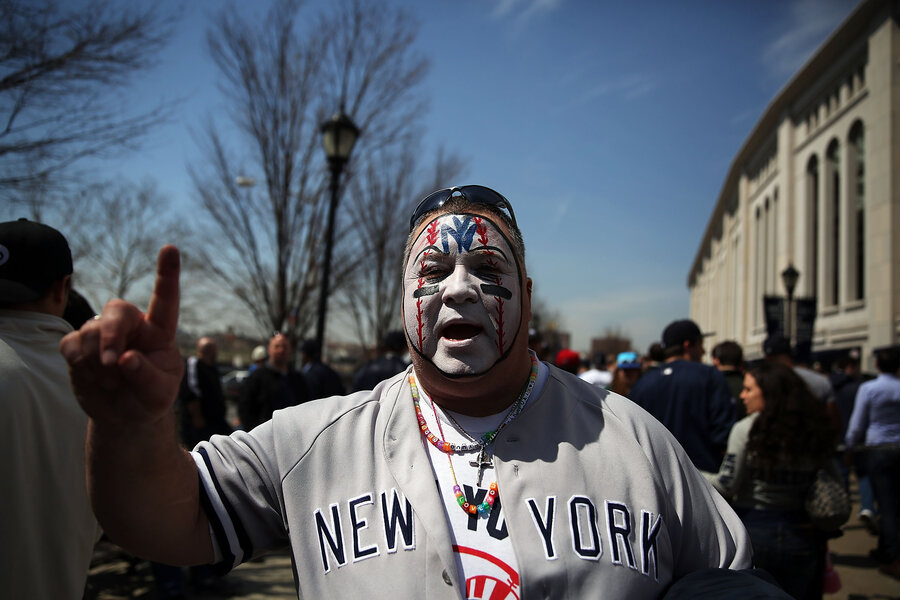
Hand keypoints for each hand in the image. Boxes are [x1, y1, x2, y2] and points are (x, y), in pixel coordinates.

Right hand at [61, 245, 183, 426]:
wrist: (124, 415)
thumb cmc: (150, 399)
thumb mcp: (159, 394)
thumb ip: (146, 376)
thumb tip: (125, 358)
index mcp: (160, 331)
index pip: (165, 300)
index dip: (167, 274)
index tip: (170, 248)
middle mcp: (132, 325)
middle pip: (116, 310)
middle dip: (110, 335)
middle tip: (112, 362)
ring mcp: (102, 332)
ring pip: (91, 332)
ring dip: (99, 364)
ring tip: (113, 383)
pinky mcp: (77, 343)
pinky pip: (71, 345)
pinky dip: (81, 366)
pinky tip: (95, 378)